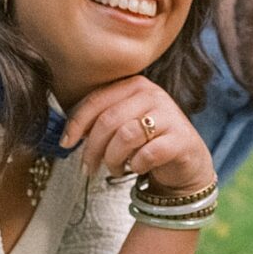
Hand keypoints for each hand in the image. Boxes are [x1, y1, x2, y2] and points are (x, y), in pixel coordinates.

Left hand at [60, 77, 212, 196]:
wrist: (186, 160)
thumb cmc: (148, 141)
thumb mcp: (124, 123)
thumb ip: (101, 120)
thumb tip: (70, 133)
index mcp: (135, 85)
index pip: (97, 99)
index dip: (77, 123)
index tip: (66, 143)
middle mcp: (153, 94)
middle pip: (108, 120)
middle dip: (93, 148)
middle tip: (89, 167)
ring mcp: (169, 115)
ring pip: (125, 136)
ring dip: (114, 159)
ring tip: (116, 169)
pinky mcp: (180, 138)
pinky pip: (148, 153)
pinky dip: (137, 165)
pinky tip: (138, 167)